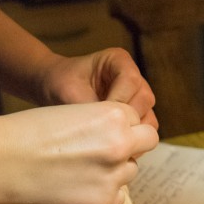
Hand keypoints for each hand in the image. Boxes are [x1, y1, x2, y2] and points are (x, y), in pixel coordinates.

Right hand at [0, 101, 158, 203]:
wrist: (1, 162)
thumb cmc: (29, 132)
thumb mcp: (73, 113)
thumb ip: (104, 124)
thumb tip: (125, 139)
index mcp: (113, 115)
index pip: (137, 119)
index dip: (122, 126)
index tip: (105, 132)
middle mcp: (122, 144)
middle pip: (146, 143)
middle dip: (131, 145)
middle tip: (105, 151)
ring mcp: (115, 175)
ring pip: (129, 171)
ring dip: (113, 171)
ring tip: (78, 170)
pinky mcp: (105, 202)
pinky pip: (117, 197)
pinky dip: (102, 194)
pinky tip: (76, 187)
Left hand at [36, 48, 158, 130]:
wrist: (55, 88)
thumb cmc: (60, 83)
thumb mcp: (70, 92)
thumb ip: (90, 108)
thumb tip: (105, 132)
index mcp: (119, 61)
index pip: (130, 81)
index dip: (118, 100)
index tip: (99, 115)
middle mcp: (134, 77)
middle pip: (144, 99)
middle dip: (125, 118)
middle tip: (103, 130)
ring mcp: (138, 97)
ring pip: (149, 117)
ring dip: (131, 131)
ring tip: (108, 138)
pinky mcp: (138, 114)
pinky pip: (145, 130)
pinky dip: (133, 139)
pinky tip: (114, 143)